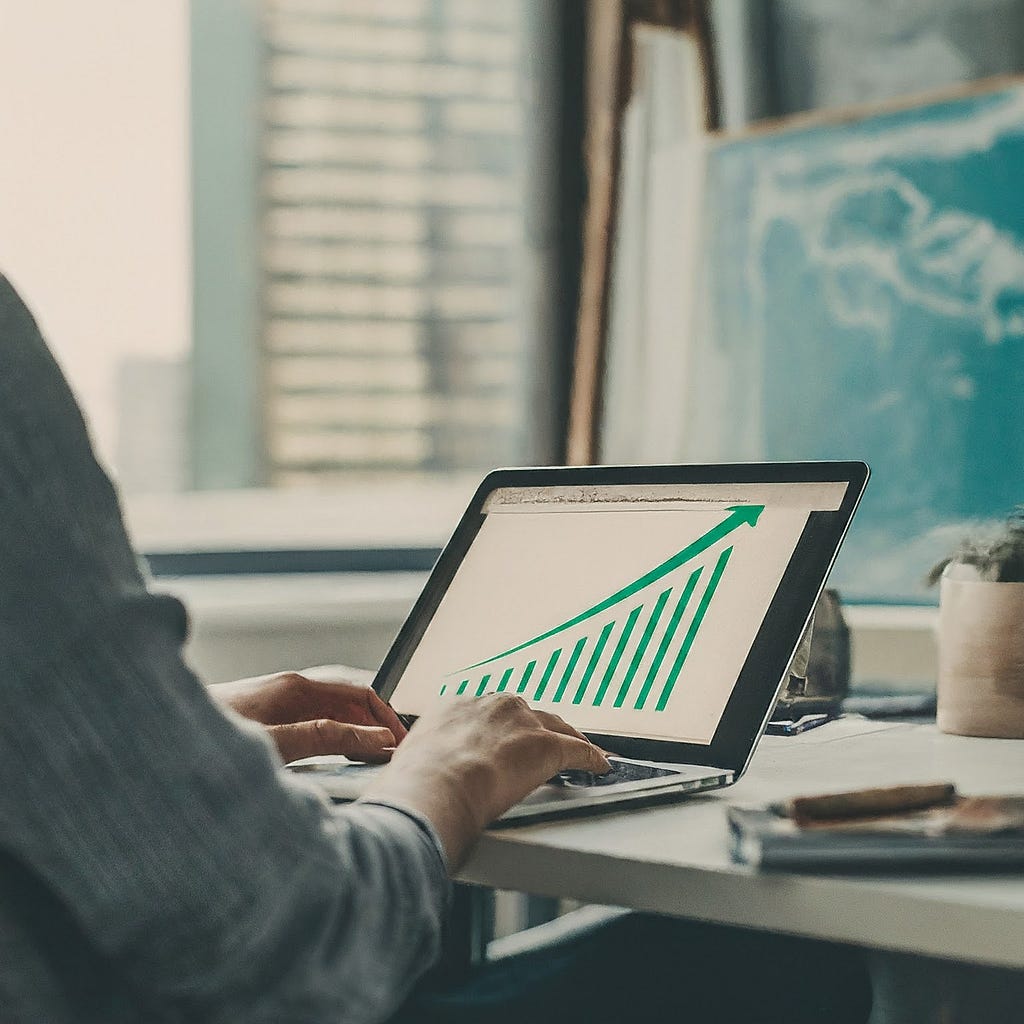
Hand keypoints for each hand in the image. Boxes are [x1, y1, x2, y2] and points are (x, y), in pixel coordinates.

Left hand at [210, 666, 406, 763]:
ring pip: (333, 712)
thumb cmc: (210, 736)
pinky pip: (315, 722)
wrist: (157, 735)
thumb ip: (327, 738)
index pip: (362, 692)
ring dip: (357, 730)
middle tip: (398, 753)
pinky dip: (336, 737)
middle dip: (377, 724)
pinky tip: (337, 757)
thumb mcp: (276, 742)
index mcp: (297, 686)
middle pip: (350, 701)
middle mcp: (291, 689)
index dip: (387, 716)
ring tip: (376, 758)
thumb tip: (374, 738)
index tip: (404, 740)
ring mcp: (279, 703)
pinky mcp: (268, 720)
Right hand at [362, 694, 609, 868]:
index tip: (501, 740)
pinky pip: (577, 749)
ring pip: (555, 726)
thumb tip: (406, 790)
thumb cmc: (414, 788)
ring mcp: (521, 722)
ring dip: (566, 739)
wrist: (436, 788)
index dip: (498, 728)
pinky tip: (600, 766)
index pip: (486, 713)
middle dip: (534, 728)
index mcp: (454, 706)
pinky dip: (591, 758)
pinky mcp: (547, 746)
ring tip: (578, 750)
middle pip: (525, 713)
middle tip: (541, 744)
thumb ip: (420, 768)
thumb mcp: (410, 766)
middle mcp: (490, 704)